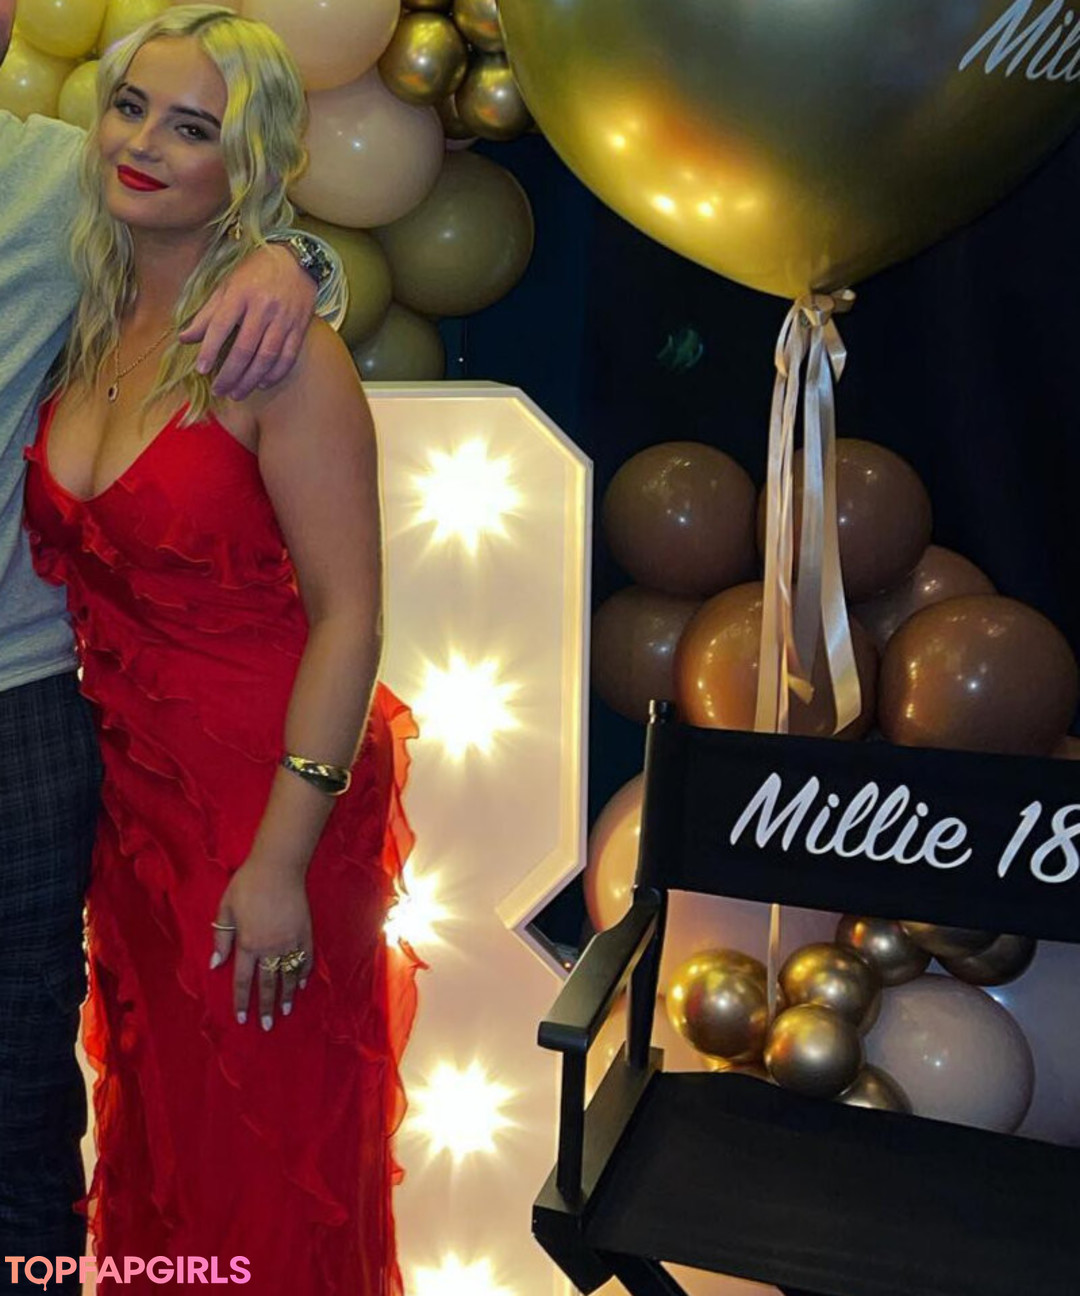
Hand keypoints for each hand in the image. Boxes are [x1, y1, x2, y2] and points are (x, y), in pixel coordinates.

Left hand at [179, 244, 316, 400]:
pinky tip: (261, 383)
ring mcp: (284, 319)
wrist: (296, 261)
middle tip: (218, 390)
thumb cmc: (255, 273)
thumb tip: (184, 338)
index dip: (210, 349)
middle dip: (230, 374)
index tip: (201, 370)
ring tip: (237, 393)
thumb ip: (207, 314)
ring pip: (266, 357)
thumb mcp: (227, 287)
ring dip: (250, 380)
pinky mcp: (300, 327)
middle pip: (244, 348)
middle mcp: (263, 307)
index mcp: (240, 294)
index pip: (221, 326)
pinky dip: (274, 374)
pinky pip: (288, 357)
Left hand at [210, 859, 313, 1029]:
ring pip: (288, 976)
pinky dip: (303, 974)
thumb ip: (221, 938)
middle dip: (266, 1006)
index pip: (242, 980)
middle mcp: (269, 948)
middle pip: (267, 984)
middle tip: (266, 1025)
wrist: (278, 867)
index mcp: (247, 943)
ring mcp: (289, 942)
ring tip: (284, 1011)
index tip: (242, 1018)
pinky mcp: (305, 933)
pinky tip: (300, 984)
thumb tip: (215, 964)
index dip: (242, 1001)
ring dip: (286, 995)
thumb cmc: (247, 885)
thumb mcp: (226, 909)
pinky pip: (305, 959)